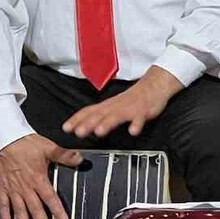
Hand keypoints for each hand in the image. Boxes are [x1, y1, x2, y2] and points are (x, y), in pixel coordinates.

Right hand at [0, 134, 81, 218]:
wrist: (5, 138)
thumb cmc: (26, 143)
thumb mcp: (48, 147)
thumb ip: (65, 156)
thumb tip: (80, 159)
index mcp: (39, 179)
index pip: (51, 199)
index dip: (58, 213)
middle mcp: (26, 187)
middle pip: (36, 209)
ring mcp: (13, 188)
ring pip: (19, 211)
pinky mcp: (2, 186)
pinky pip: (3, 204)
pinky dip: (5, 215)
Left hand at [62, 65, 182, 139]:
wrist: (154, 86)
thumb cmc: (133, 99)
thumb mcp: (114, 106)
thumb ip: (99, 116)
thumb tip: (82, 126)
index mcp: (108, 106)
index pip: (89, 111)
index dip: (77, 119)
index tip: (65, 128)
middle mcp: (116, 106)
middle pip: (100, 114)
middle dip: (88, 123)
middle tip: (78, 132)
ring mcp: (130, 108)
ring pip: (117, 116)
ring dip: (108, 123)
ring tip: (99, 131)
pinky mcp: (144, 111)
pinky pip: (140, 118)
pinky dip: (136, 125)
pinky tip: (133, 131)